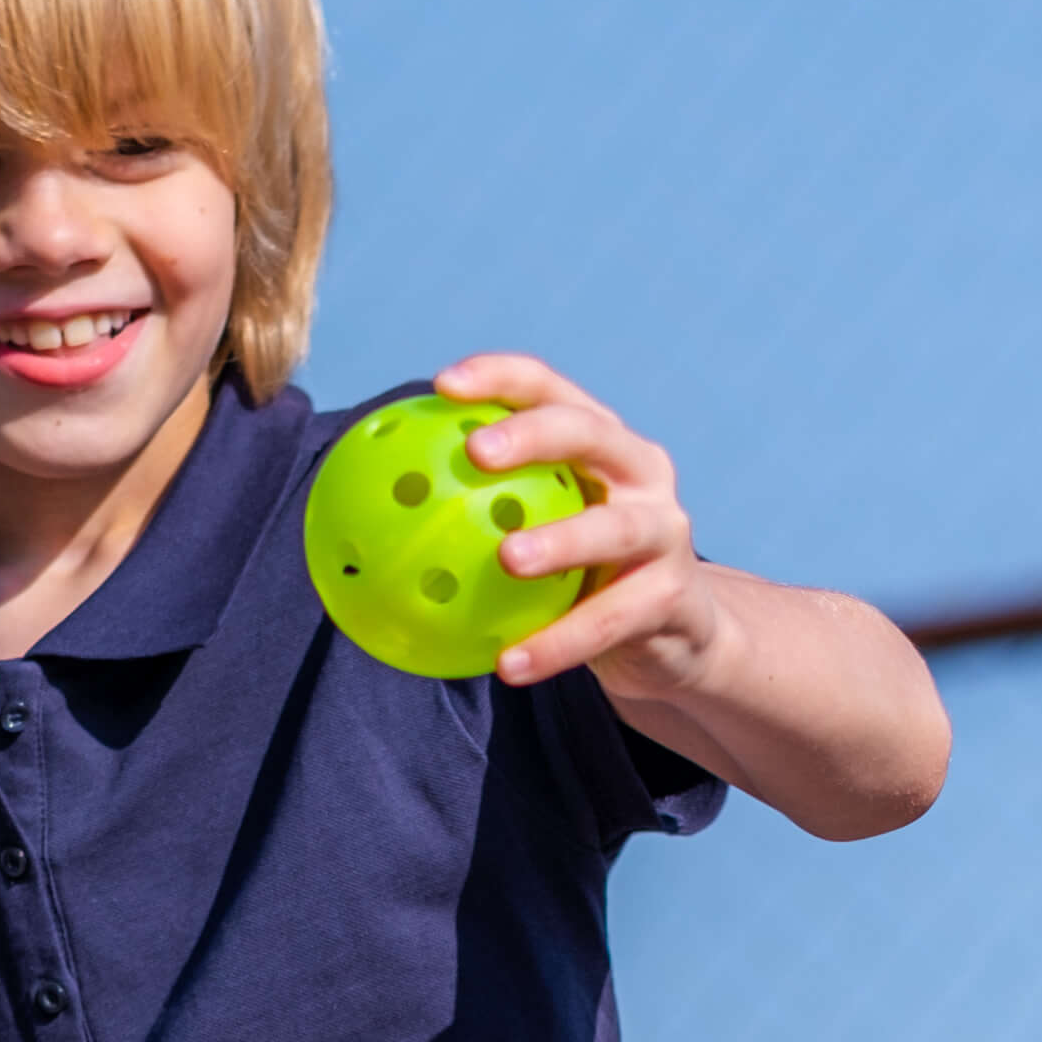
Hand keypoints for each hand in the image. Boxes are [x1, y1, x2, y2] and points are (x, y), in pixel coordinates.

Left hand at [430, 353, 727, 700]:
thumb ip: (479, 515)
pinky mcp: (675, 598)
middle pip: (591, 434)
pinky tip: (509, 664)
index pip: (553, 390)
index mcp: (603, 444)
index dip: (502, 377)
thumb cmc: (584, 576)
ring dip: (560, 541)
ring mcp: (666, 534)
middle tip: (477, 454)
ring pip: (614, 530)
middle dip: (535, 434)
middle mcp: (642, 476)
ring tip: (506, 559)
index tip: (443, 386)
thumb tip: (366, 514)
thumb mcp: (541, 534)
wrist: (673, 639)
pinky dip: (559, 643)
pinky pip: (611, 622)